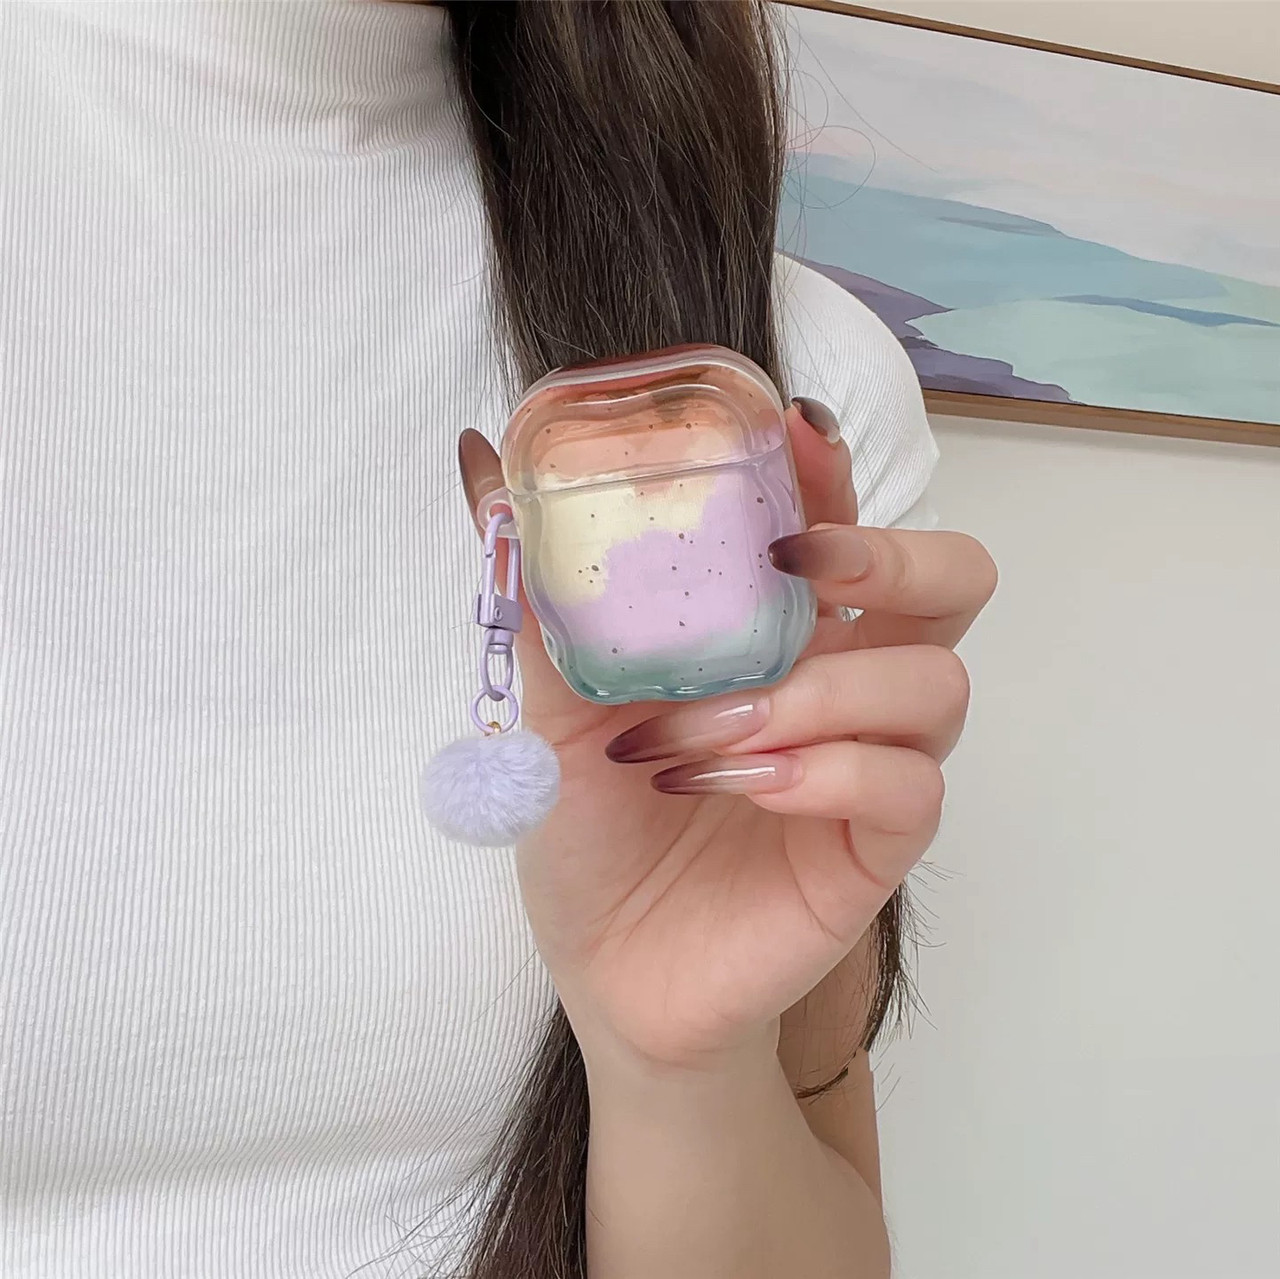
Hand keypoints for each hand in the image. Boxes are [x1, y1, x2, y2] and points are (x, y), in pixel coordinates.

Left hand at [458, 403, 996, 1074]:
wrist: (607, 963)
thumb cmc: (594, 823)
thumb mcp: (554, 699)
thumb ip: (540, 591)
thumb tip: (479, 460)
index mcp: (782, 634)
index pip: (848, 526)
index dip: (835, 474)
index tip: (784, 434)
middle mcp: (845, 685)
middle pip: (955, 582)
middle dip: (894, 553)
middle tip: (797, 562)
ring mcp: (870, 766)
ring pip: (934, 683)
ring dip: (812, 692)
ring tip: (704, 730)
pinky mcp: (875, 850)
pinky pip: (907, 787)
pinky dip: (822, 770)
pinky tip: (739, 784)